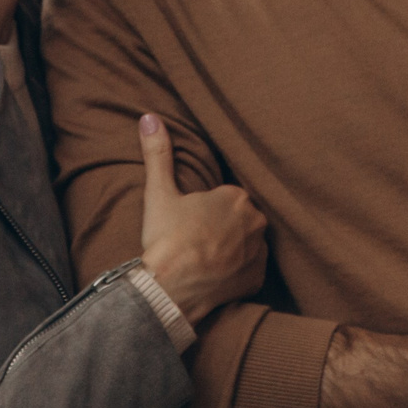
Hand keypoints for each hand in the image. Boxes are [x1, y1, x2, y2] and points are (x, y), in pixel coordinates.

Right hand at [136, 114, 267, 327]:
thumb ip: (158, 154)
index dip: (207, 210)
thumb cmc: (166, 240)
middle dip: (224, 227)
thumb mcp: (159, 193)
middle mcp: (255, 221)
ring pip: (248, 243)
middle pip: (241, 219)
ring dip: (234, 248)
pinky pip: (251, 270)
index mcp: (236, 196)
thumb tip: (148, 117)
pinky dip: (237, 272)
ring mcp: (259, 251)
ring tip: (206, 259)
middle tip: (197, 240)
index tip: (191, 221)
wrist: (170, 289)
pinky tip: (217, 276)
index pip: (226, 198)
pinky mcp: (257, 279)